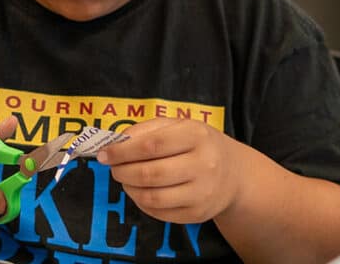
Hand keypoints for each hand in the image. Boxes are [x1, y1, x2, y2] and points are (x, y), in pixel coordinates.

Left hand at [98, 117, 249, 223]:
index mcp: (196, 135)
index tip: (104, 154)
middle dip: (122, 171)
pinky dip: (141, 202)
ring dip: (129, 189)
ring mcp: (202, 192)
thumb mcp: (178, 126)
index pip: (152, 145)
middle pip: (150, 173)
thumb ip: (146, 130)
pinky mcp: (198, 214)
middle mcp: (203, 164)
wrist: (234, 174)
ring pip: (152, 197)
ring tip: (125, 179)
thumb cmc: (198, 145)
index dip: (122, 151)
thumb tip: (113, 143)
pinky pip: (159, 212)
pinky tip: (140, 191)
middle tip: (113, 168)